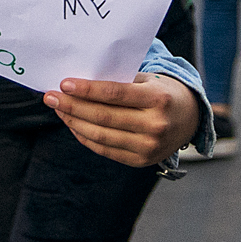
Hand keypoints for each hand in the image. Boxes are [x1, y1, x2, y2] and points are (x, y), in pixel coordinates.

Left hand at [45, 73, 200, 166]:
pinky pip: (105, 149)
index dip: (87, 90)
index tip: (64, 84)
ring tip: (59, 110)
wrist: (190, 118)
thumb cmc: (162, 92)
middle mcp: (155, 125)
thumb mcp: (148, 81)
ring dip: (74, 122)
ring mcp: (149, 147)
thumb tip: (79, 85)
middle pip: (103, 116)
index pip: (115, 94)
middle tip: (50, 97)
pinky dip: (85, 137)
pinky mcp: (141, 161)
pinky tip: (73, 125)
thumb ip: (120, 83)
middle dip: (72, 106)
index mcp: (157, 99)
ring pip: (101, 135)